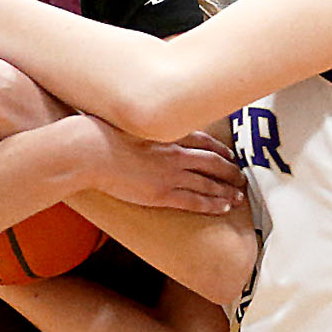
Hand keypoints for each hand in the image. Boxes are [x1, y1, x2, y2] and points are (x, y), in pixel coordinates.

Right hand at [67, 117, 244, 213]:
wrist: (90, 151)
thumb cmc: (100, 135)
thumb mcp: (127, 123)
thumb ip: (142, 127)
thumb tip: (143, 128)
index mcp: (167, 133)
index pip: (203, 140)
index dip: (220, 149)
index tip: (229, 155)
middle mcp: (175, 153)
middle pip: (214, 162)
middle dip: (231, 171)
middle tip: (242, 179)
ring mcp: (171, 174)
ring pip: (210, 182)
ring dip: (228, 190)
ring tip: (240, 196)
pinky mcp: (162, 193)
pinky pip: (196, 200)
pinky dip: (214, 204)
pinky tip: (226, 207)